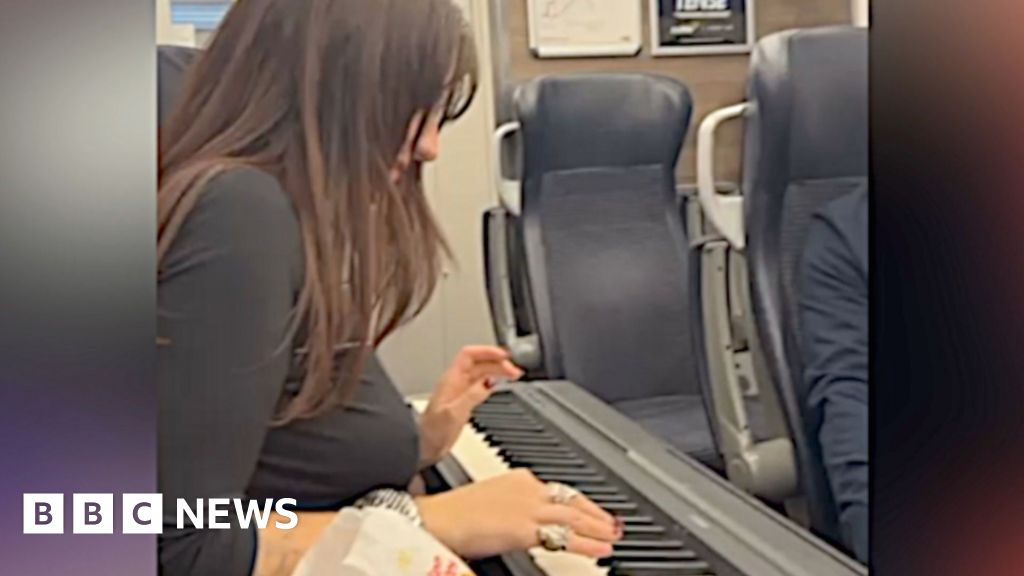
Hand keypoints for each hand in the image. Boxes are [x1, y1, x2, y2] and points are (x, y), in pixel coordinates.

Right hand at [416, 469, 622, 558]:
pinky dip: (588, 543)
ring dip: (598, 528)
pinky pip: (565, 537)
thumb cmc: (452, 515)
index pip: (557, 490)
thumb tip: (522, 526)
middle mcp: (527, 488)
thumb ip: (512, 511)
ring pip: (574, 516)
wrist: (436, 518)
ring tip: (613, 536)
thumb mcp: (488, 504)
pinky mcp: (526, 528)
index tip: (590, 511)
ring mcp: (528, 507)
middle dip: (595, 513)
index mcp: (517, 478)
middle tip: (612, 522)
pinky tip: (600, 549)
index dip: (579, 503)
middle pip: (571, 500)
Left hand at [418, 345, 522, 466]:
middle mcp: (456, 382)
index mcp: (451, 379)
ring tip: (513, 374)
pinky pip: (480, 385)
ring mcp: (460, 392)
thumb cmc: (432, 432)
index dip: (487, 351)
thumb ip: (472, 395)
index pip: (470, 354)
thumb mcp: (454, 412)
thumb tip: (488, 382)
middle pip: (479, 363)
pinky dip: (492, 381)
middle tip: (515, 370)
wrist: (425, 447)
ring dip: (497, 370)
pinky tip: (499, 384)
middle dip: (498, 362)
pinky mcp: (464, 402)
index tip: (504, 356)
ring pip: (481, 372)